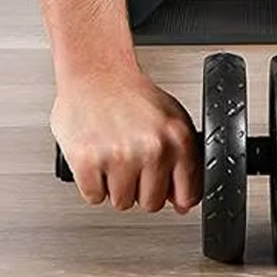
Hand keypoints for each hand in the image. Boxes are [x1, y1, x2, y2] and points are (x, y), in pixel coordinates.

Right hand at [50, 60, 200, 213]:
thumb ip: (182, 159)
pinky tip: (97, 157)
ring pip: (122, 202)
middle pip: (151, 204)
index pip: (187, 195)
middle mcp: (152, 148)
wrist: (97, 72)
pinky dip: (92, 183)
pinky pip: (94, 197)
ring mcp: (120, 156)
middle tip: (131, 162)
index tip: (164, 188)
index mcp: (177, 138)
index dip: (173, 195)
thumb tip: (182, 202)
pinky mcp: (89, 162)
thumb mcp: (171, 119)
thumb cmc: (131, 95)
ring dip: (115, 186)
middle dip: (140, 188)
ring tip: (113, 155)